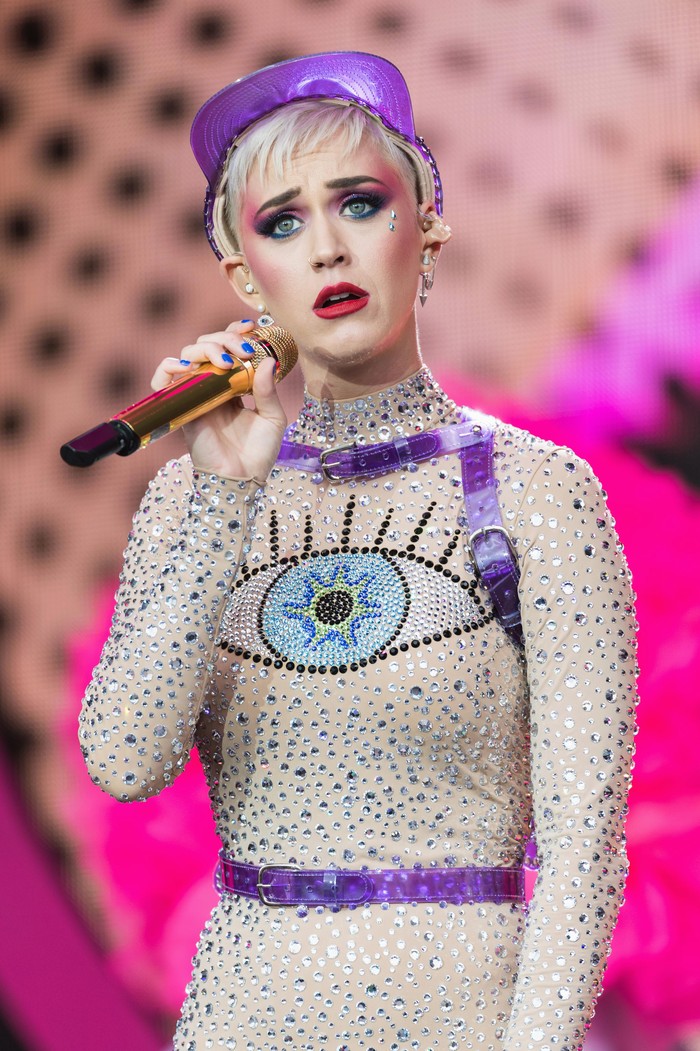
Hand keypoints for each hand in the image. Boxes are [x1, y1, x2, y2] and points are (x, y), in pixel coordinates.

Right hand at [151, 319, 286, 480]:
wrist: (242, 481)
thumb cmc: (257, 455)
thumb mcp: (273, 419)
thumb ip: (268, 390)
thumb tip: (267, 361)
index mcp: (232, 386)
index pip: (226, 349)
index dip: (234, 332)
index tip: (251, 327)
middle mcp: (211, 387)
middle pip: (206, 346)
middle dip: (225, 339)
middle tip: (245, 349)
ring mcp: (194, 395)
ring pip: (186, 356)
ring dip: (205, 349)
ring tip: (226, 361)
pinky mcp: (180, 408)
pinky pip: (161, 382)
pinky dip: (168, 367)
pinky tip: (187, 368)